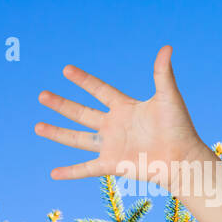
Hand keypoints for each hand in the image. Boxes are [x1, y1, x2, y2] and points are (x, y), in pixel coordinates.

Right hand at [35, 45, 205, 184]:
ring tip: (38, 127)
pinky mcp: (113, 164)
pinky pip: (87, 169)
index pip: (100, 91)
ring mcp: (112, 146)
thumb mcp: (168, 97)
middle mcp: (115, 126)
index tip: (66, 69)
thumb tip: (167, 47)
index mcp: (126, 108)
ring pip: (78, 139)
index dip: (84, 81)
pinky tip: (54, 174)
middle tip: (41, 95)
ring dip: (57, 133)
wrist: (184, 159)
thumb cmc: (180, 128)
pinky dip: (70, 172)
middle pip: (82, 113)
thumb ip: (163, 73)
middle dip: (61, 104)